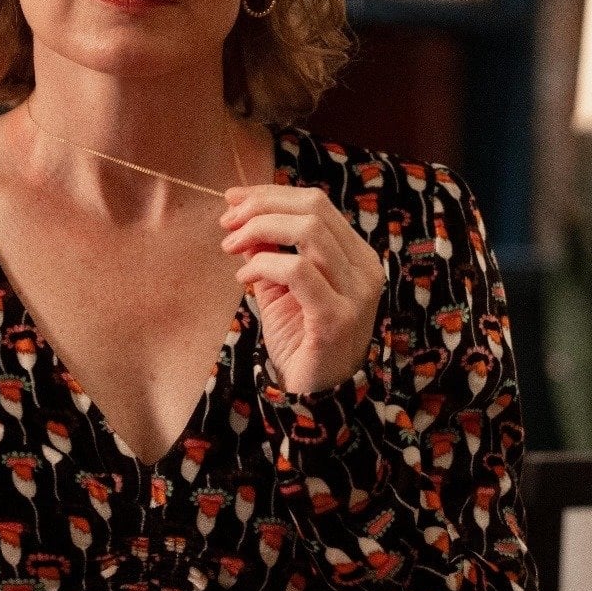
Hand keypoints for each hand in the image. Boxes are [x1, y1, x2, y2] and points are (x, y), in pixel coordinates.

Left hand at [218, 183, 386, 395]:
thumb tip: (243, 216)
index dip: (271, 194)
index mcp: (356, 255)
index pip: (316, 204)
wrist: (315, 396)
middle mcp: (364, 269)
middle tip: (227, 222)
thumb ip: (268, 252)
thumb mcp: (280, 288)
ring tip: (230, 246)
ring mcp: (355, 293)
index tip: (233, 199)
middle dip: (262, 206)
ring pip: (309, 232)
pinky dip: (264, 265)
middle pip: (313, 209)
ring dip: (259, 230)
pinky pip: (298, 272)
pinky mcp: (336, 318)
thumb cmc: (299, 340)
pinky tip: (243, 278)